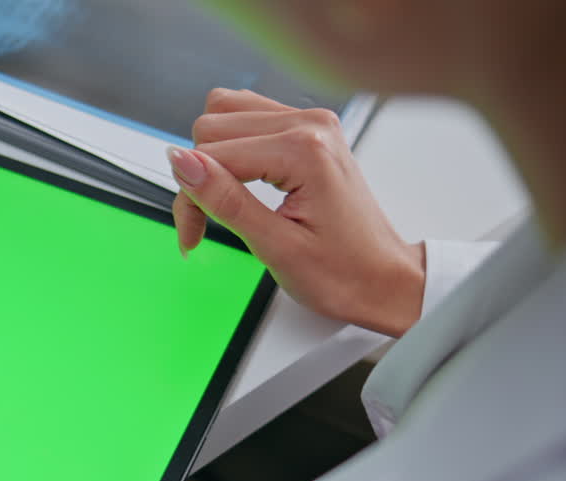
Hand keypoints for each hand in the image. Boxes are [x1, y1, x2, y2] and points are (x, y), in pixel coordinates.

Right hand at [169, 89, 424, 337]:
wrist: (384, 280)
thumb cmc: (344, 273)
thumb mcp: (276, 247)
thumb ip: (225, 199)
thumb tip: (181, 162)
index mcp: (304, 149)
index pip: (212, 153)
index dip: (192, 199)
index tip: (194, 236)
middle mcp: (309, 124)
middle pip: (213, 127)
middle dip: (198, 179)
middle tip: (207, 224)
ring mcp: (310, 123)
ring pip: (224, 115)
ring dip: (211, 161)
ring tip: (221, 204)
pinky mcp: (306, 130)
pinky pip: (247, 119)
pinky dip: (230, 151)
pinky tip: (237, 184)